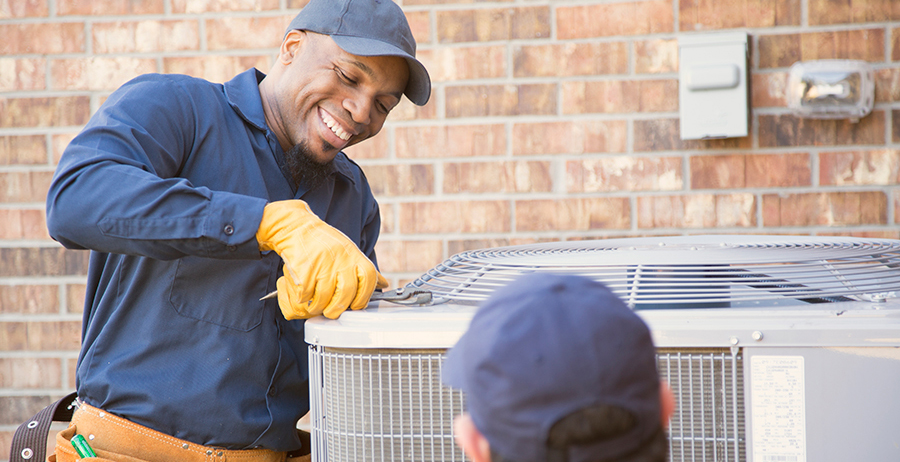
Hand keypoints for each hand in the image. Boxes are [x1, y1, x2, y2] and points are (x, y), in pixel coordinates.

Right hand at [257, 200, 387, 318]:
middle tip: (332, 312)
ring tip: (315, 305)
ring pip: (324, 297)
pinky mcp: (304, 269)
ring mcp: (322, 263)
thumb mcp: (348, 250)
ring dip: (318, 307)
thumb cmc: (323, 242)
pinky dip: (303, 298)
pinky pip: (306, 294)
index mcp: (353, 255)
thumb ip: (364, 269)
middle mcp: (340, 258)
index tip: (356, 305)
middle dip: (339, 308)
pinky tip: (303, 294)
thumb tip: (383, 283)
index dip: (364, 296)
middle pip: (347, 292)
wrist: (296, 227)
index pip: (369, 278)